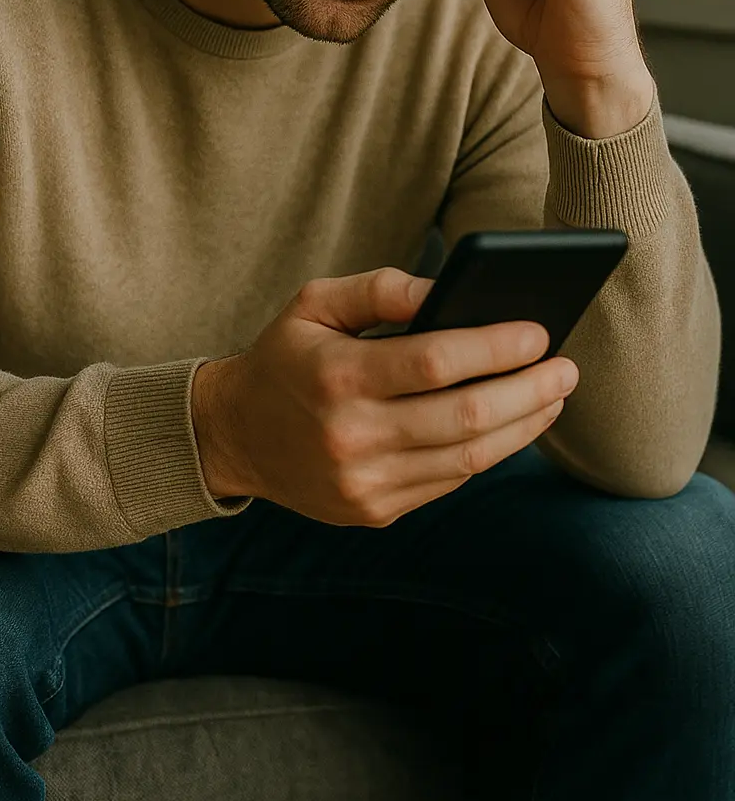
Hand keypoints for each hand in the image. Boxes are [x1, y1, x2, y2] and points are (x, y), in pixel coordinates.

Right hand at [190, 267, 577, 526]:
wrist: (234, 437)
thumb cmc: (286, 358)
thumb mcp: (314, 303)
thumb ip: (380, 289)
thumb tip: (449, 291)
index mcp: (336, 375)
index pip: (436, 362)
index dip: (496, 347)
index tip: (539, 332)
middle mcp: (351, 435)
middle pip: (466, 416)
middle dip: (529, 390)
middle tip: (567, 368)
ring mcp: (364, 482)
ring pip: (469, 458)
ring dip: (523, 426)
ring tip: (553, 396)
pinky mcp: (375, 511)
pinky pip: (449, 482)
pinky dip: (489, 452)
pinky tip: (512, 424)